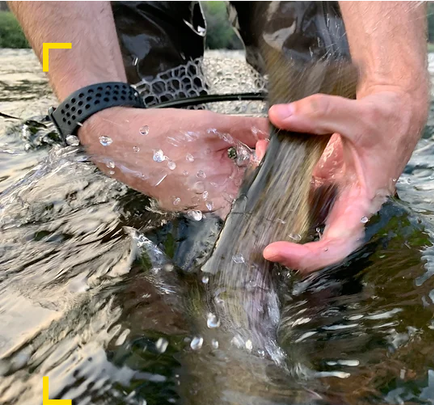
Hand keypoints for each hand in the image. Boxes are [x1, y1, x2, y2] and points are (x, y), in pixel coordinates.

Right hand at [78, 107, 268, 214]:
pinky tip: (205, 162)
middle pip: (245, 192)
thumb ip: (246, 129)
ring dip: (233, 175)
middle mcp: (208, 207)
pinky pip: (207, 194)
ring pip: (227, 193)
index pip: (260, 184)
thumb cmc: (163, 132)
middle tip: (247, 147)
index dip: (265, 162)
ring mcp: (194, 208)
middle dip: (251, 170)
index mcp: (220, 190)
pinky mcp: (182, 204)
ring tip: (224, 154)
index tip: (260, 144)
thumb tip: (273, 130)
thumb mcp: (210, 124)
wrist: (118, 141)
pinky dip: (212, 179)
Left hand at [262, 86, 428, 272]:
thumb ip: (321, 113)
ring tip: (253, 186)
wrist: (398, 110)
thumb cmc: (390, 120)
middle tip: (259, 245)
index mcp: (362, 201)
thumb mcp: (360, 115)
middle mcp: (347, 205)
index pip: (338, 244)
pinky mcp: (324, 180)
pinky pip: (298, 189)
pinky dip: (278, 178)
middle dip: (288, 248)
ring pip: (303, 216)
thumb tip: (279, 116)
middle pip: (318, 242)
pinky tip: (264, 156)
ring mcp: (334, 194)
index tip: (276, 251)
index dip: (308, 256)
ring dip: (275, 208)